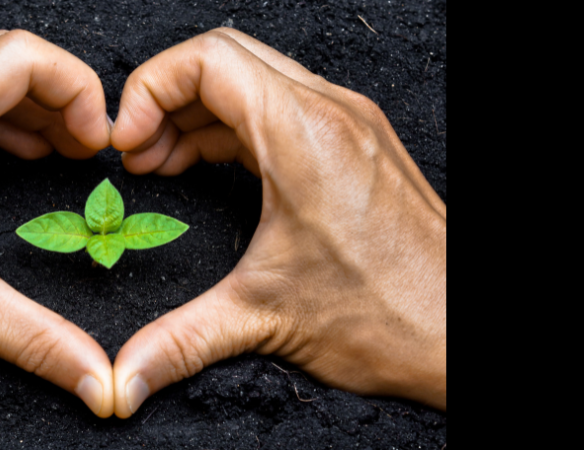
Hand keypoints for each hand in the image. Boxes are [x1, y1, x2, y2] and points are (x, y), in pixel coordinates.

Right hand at [106, 28, 447, 416]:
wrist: (460, 335)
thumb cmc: (388, 316)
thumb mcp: (264, 318)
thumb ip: (180, 340)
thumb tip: (123, 378)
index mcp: (303, 133)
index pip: (206, 60)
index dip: (149, 89)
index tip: (125, 142)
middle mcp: (331, 113)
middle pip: (226, 57)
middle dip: (167, 97)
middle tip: (137, 153)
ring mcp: (351, 124)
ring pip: (256, 78)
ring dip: (200, 113)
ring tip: (162, 164)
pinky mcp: (360, 145)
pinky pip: (284, 106)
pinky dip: (237, 126)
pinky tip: (211, 168)